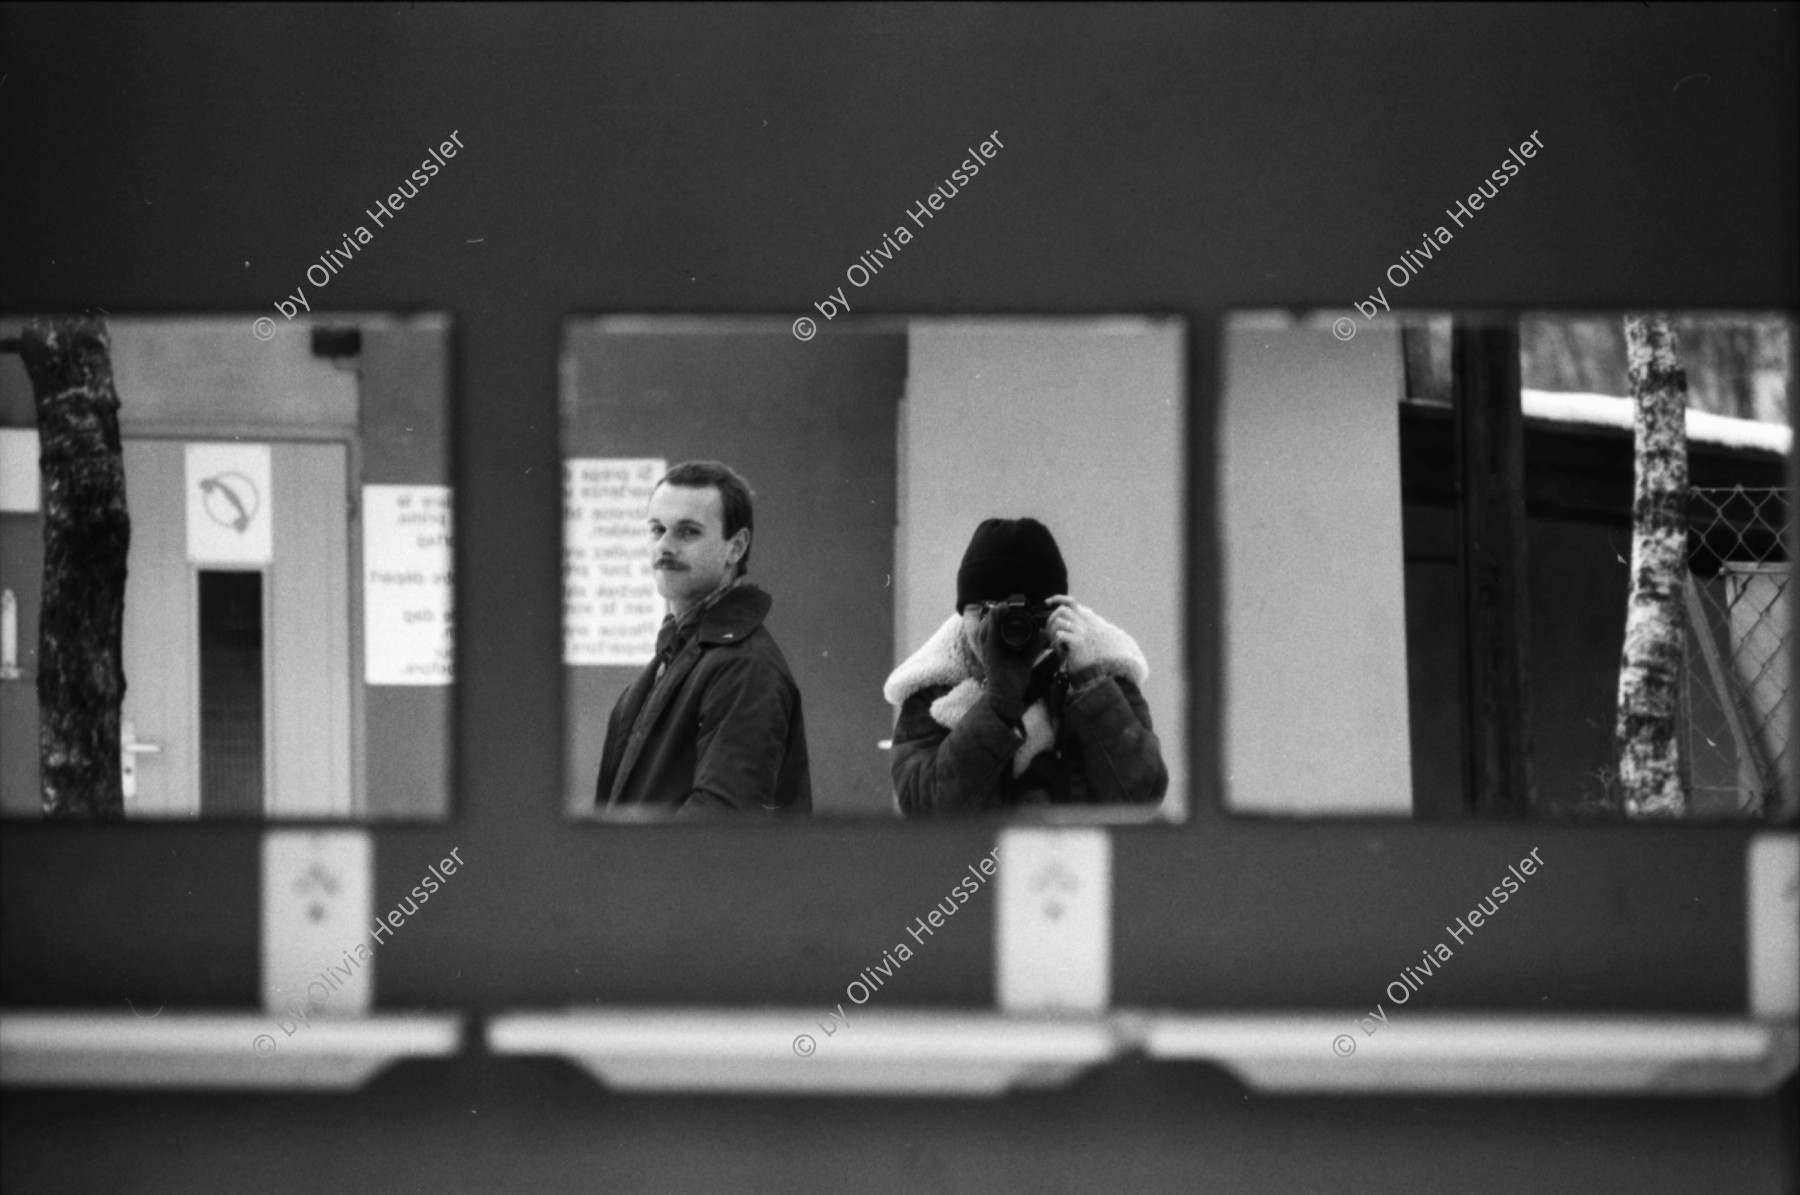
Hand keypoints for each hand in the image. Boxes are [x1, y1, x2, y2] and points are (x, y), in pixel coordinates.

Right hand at [977, 608, 1036, 723]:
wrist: (1009, 696)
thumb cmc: (1015, 680)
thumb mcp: (1027, 658)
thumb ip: (1034, 646)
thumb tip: (1045, 634)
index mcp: (999, 647)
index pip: (997, 626)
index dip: (1002, 616)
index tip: (1012, 607)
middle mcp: (991, 646)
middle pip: (990, 624)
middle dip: (997, 612)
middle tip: (1007, 603)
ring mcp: (988, 649)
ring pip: (986, 626)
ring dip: (993, 614)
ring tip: (1002, 605)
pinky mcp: (988, 652)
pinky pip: (988, 633)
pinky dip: (991, 622)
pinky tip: (996, 612)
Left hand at [1046, 596, 1102, 674]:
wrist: (1086, 668)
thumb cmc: (1076, 652)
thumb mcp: (1071, 635)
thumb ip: (1066, 624)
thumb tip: (1053, 617)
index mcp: (1082, 620)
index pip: (1071, 601)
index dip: (1057, 598)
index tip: (1046, 602)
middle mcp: (1083, 623)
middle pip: (1061, 611)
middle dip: (1052, 621)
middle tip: (1051, 635)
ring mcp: (1081, 631)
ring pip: (1059, 622)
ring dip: (1053, 633)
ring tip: (1056, 644)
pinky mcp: (1078, 640)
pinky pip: (1060, 635)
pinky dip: (1056, 643)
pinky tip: (1061, 650)